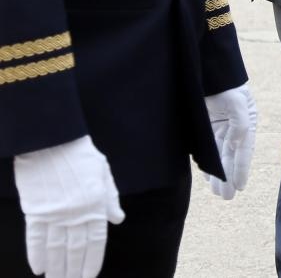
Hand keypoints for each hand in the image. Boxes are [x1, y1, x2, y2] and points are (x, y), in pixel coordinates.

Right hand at [13, 135, 124, 277]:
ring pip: (56, 248)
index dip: (93, 261)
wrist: (52, 142)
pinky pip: (36, 238)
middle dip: (74, 270)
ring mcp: (55, 213)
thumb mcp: (103, 173)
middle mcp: (76, 213)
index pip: (96, 241)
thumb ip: (110, 199)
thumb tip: (118, 220)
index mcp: (95, 204)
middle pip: (75, 249)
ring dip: (57, 268)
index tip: (89, 277)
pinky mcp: (35, 210)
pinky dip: (37, 254)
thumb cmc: (80, 155)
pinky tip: (39, 269)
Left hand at [204, 83, 256, 198]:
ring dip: (219, 174)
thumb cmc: (226, 84)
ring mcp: (220, 129)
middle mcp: (234, 128)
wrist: (207, 71)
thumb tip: (238, 143)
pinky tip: (208, 177)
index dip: (242, 169)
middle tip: (227, 197)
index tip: (240, 187)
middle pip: (232, 157)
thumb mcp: (237, 101)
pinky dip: (208, 164)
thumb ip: (240, 123)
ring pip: (220, 157)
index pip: (244, 150)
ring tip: (219, 193)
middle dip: (229, 177)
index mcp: (247, 122)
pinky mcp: (205, 129)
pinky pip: (207, 150)